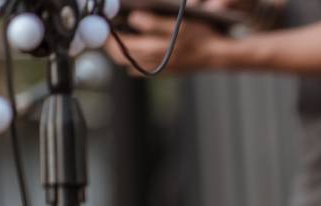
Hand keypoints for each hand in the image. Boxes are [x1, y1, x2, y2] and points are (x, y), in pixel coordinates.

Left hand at [105, 11, 227, 73]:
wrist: (216, 55)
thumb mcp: (179, 24)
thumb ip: (154, 22)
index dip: (109, 36)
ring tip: (120, 37)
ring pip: (130, 64)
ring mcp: (159, 69)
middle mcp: (154, 62)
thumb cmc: (202, 36)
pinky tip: (136, 50)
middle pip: (122, 57)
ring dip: (122, 51)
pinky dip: (134, 60)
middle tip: (107, 31)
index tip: (104, 24)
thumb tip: (134, 18)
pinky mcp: (164, 72)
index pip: (122, 45)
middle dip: (111, 44)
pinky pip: (142, 69)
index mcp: (155, 49)